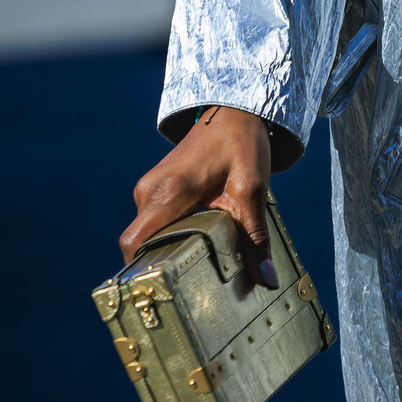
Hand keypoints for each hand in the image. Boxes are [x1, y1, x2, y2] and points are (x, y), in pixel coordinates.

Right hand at [120, 105, 276, 288]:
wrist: (235, 110)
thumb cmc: (241, 145)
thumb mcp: (252, 192)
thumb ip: (255, 237)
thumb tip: (268, 280)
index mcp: (166, 193)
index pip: (133, 242)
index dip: (141, 270)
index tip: (161, 291)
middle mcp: (150, 191)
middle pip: (141, 243)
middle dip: (161, 265)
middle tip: (190, 290)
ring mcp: (151, 187)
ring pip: (149, 232)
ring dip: (169, 248)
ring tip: (199, 269)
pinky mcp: (158, 186)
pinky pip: (155, 219)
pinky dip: (172, 233)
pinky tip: (199, 244)